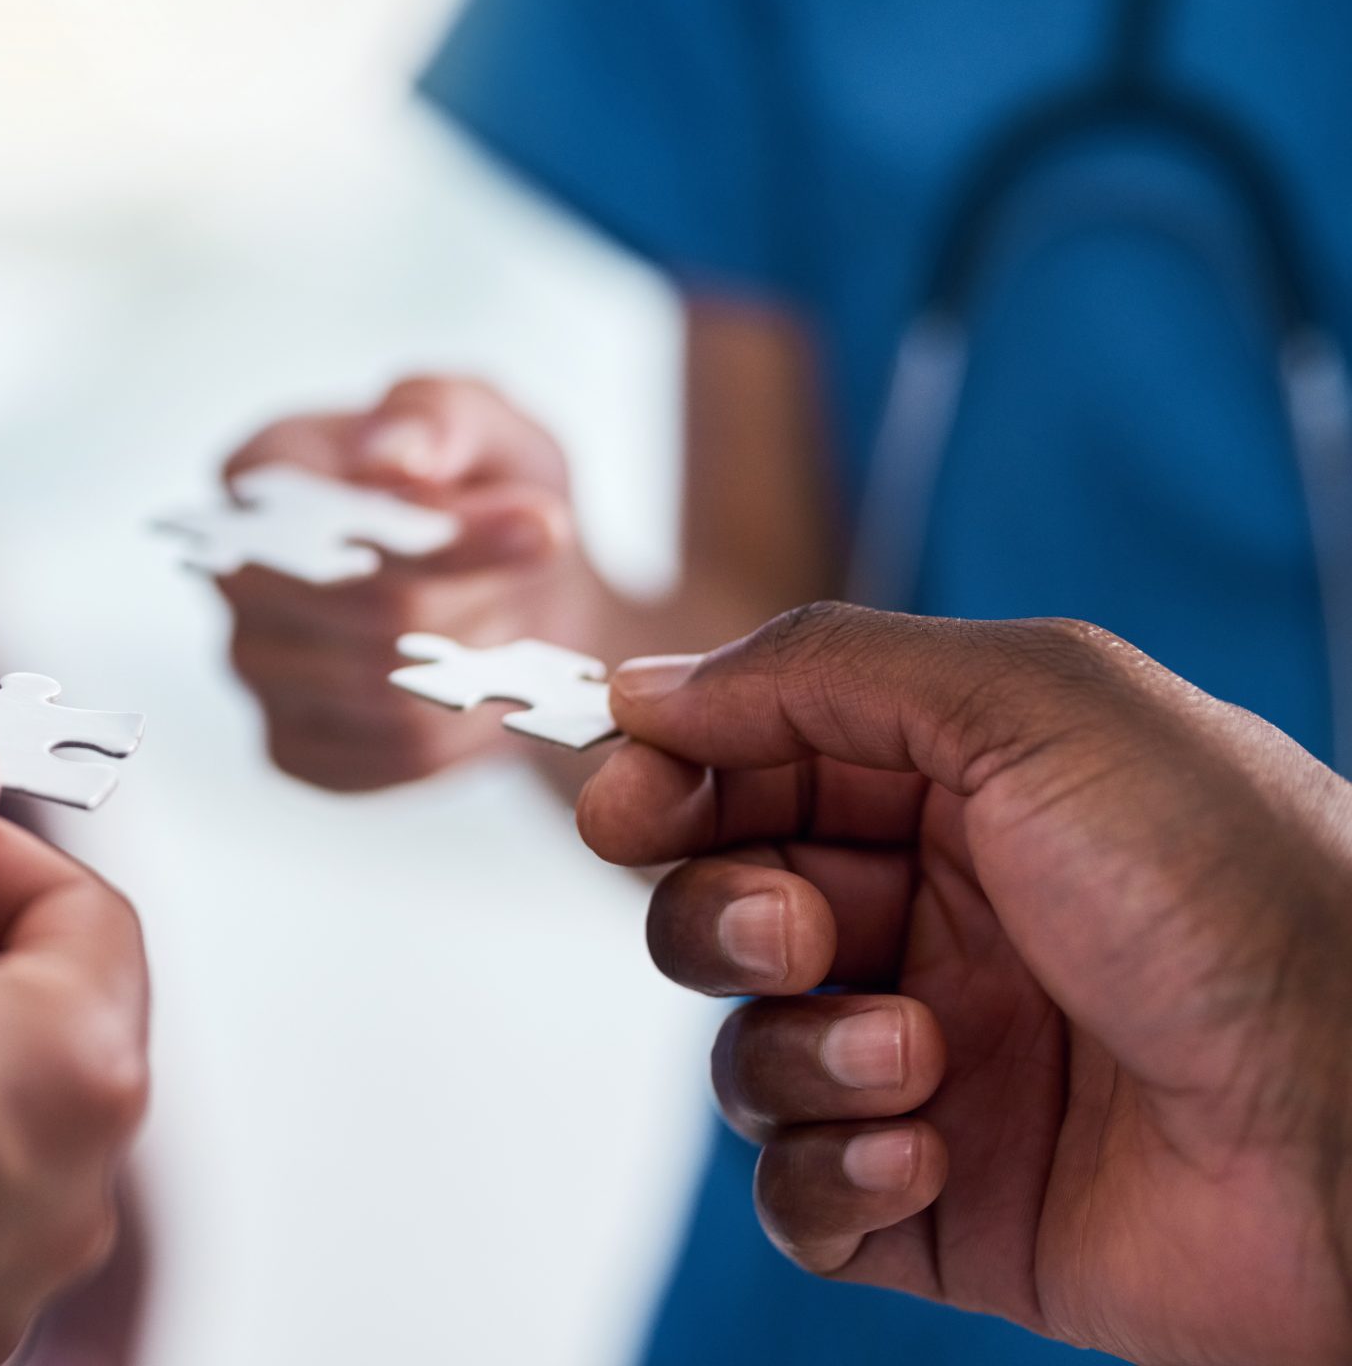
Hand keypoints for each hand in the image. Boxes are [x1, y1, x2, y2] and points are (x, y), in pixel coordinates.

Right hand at [217, 374, 608, 789]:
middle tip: (544, 567)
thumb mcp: (489, 425)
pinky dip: (462, 729)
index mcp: (263, 471)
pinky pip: (389, 755)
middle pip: (364, 608)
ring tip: (512, 618)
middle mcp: (236, 571)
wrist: (517, 592)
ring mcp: (253, 665)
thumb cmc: (487, 493)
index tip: (546, 524)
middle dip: (477, 595)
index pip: (331, 516)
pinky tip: (482, 684)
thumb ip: (438, 416)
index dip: (441, 532)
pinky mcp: (290, 744)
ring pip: (382, 690)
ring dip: (478, 663)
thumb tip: (389, 458)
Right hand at [583, 604, 1351, 1365]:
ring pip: (746, 1052)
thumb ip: (825, 670)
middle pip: (721, 905)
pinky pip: (798, 1193)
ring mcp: (939, 1066)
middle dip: (722, 917)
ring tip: (919, 1058)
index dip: (673, 782)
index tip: (628, 804)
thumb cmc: (1246, 900)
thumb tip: (650, 686)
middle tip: (793, 933)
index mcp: (964, 792)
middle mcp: (941, 923)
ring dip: (801, 1052)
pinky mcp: (945, 1204)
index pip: (755, 768)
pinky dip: (828, 1173)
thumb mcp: (1037, 704)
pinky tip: (923, 1154)